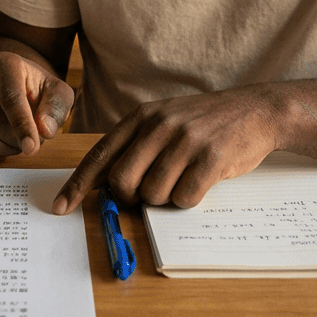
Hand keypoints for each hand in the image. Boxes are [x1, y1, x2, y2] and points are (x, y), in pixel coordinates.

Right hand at [0, 51, 73, 162]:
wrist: (16, 86)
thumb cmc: (39, 90)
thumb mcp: (58, 93)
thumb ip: (56, 108)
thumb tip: (44, 130)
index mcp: (3, 63)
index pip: (10, 99)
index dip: (22, 126)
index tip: (32, 148)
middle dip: (21, 140)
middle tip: (35, 138)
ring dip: (9, 149)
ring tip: (20, 138)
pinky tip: (4, 145)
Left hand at [52, 86, 284, 213]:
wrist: (256, 109)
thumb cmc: (205, 121)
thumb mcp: (165, 120)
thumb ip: (135, 145)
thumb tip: (105, 183)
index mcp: (142, 117)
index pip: (100, 155)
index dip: (77, 184)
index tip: (60, 206)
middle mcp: (160, 126)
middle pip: (122, 181)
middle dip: (130, 197)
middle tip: (147, 194)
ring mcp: (186, 141)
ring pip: (153, 193)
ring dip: (165, 198)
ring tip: (182, 178)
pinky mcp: (211, 158)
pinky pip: (184, 198)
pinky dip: (188, 199)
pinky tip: (200, 182)